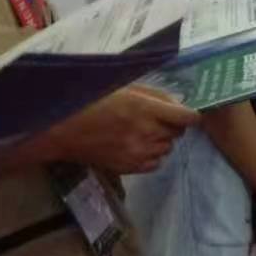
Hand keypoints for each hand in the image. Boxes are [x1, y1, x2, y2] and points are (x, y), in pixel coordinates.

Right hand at [47, 88, 198, 175]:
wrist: (65, 129)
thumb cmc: (94, 101)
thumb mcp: (125, 87)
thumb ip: (155, 95)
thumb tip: (179, 104)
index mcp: (144, 109)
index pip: (187, 117)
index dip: (191, 115)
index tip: (187, 114)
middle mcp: (145, 132)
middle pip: (178, 133)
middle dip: (172, 126)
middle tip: (155, 119)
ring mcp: (138, 153)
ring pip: (167, 148)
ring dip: (161, 140)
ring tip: (142, 132)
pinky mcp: (130, 167)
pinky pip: (156, 163)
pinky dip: (152, 155)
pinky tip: (137, 145)